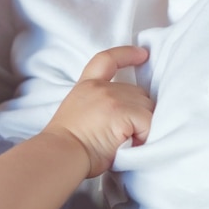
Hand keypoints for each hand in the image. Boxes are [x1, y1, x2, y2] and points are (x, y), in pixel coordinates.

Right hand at [44, 46, 152, 176]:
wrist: (60, 155)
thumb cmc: (66, 146)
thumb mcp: (77, 114)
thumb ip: (97, 105)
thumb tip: (120, 116)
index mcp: (86, 86)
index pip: (106, 60)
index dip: (126, 54)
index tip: (142, 54)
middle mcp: (100, 88)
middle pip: (137, 92)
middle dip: (139, 112)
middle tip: (127, 135)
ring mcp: (112, 98)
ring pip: (147, 107)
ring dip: (143, 126)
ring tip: (128, 142)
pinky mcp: (123, 111)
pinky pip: (148, 122)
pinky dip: (145, 135)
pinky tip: (131, 145)